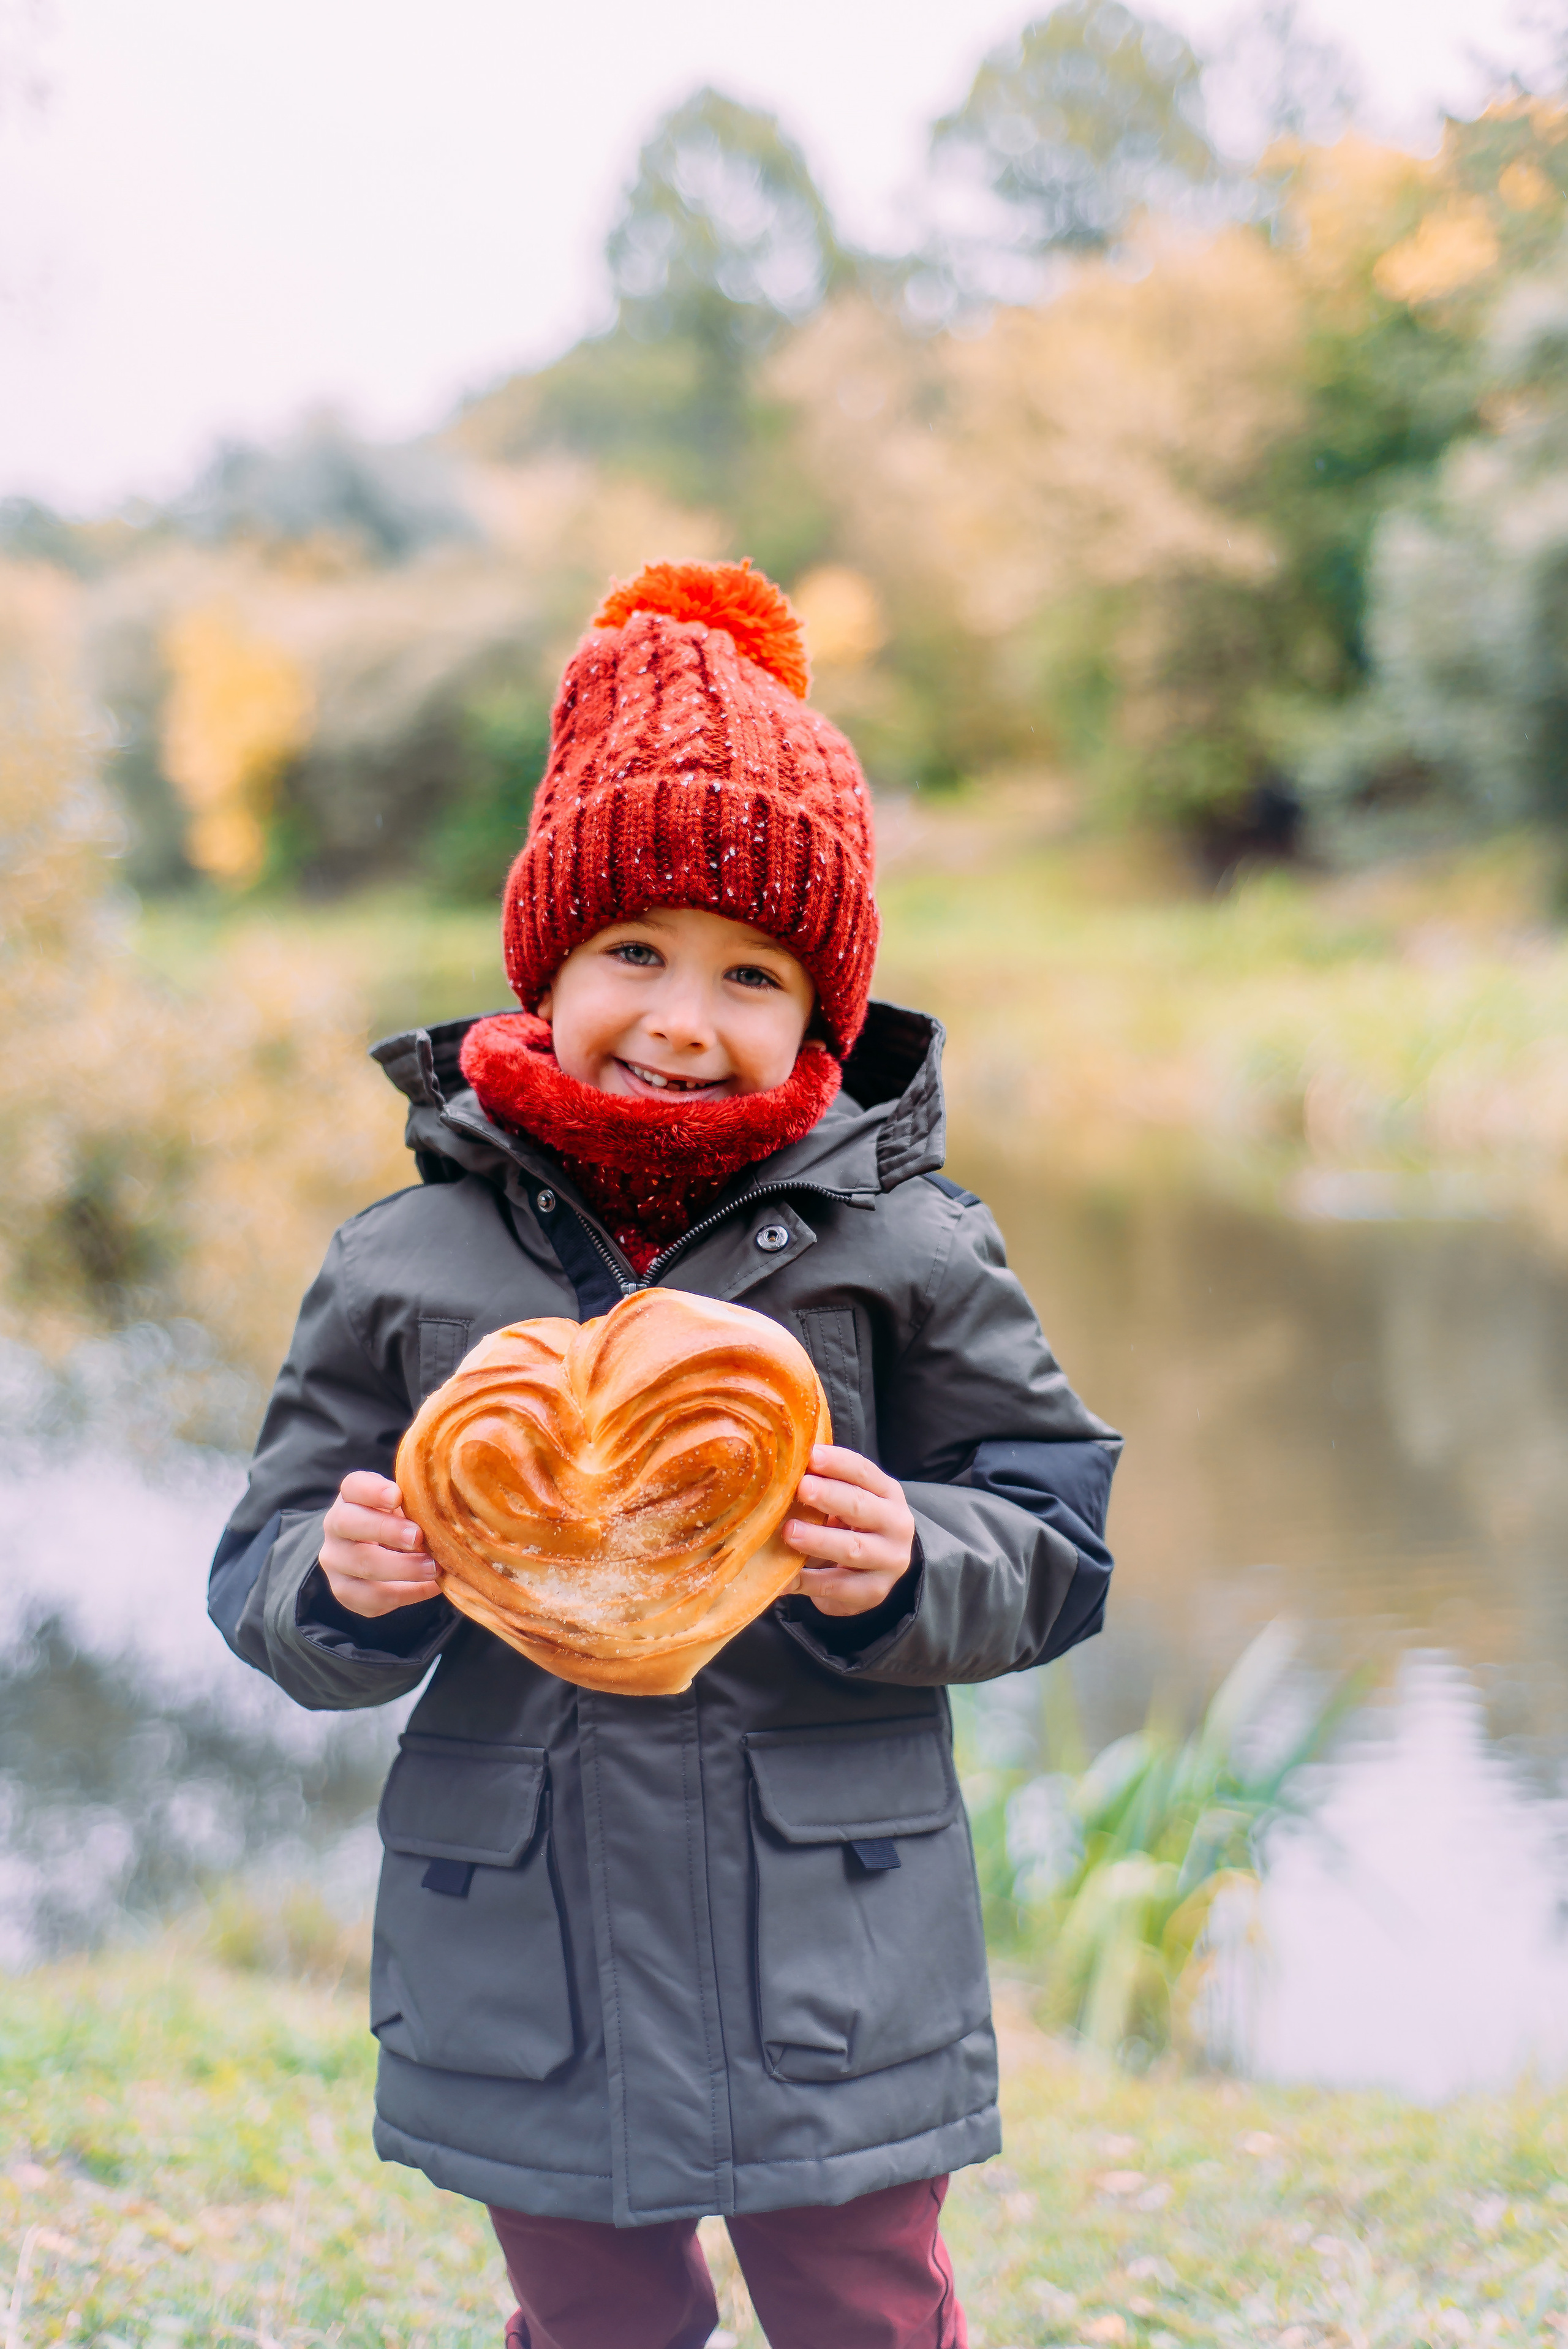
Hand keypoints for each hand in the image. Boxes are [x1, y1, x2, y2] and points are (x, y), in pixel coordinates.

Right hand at [320, 1471, 440, 1617]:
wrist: (373, 1554)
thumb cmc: (397, 1523)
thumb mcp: (404, 1507)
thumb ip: (417, 1503)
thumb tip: (450, 1509)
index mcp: (350, 1497)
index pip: (353, 1486)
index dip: (373, 1491)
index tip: (398, 1496)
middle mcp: (335, 1527)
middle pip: (349, 1523)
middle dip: (387, 1530)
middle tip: (418, 1536)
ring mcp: (335, 1561)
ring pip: (362, 1565)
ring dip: (402, 1568)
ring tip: (434, 1568)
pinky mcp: (344, 1591)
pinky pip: (371, 1598)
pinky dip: (406, 1594)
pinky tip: (431, 1588)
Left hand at [784, 1444, 915, 1617]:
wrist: (879, 1572)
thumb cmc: (855, 1526)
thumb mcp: (851, 1501)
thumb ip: (827, 1484)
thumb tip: (785, 1467)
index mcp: (888, 1494)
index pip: (864, 1472)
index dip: (838, 1463)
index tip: (811, 1455)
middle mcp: (895, 1525)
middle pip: (861, 1507)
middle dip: (829, 1496)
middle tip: (801, 1488)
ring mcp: (888, 1561)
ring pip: (852, 1548)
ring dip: (818, 1539)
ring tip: (789, 1531)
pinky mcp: (874, 1592)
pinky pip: (837, 1586)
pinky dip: (808, 1581)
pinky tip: (784, 1577)